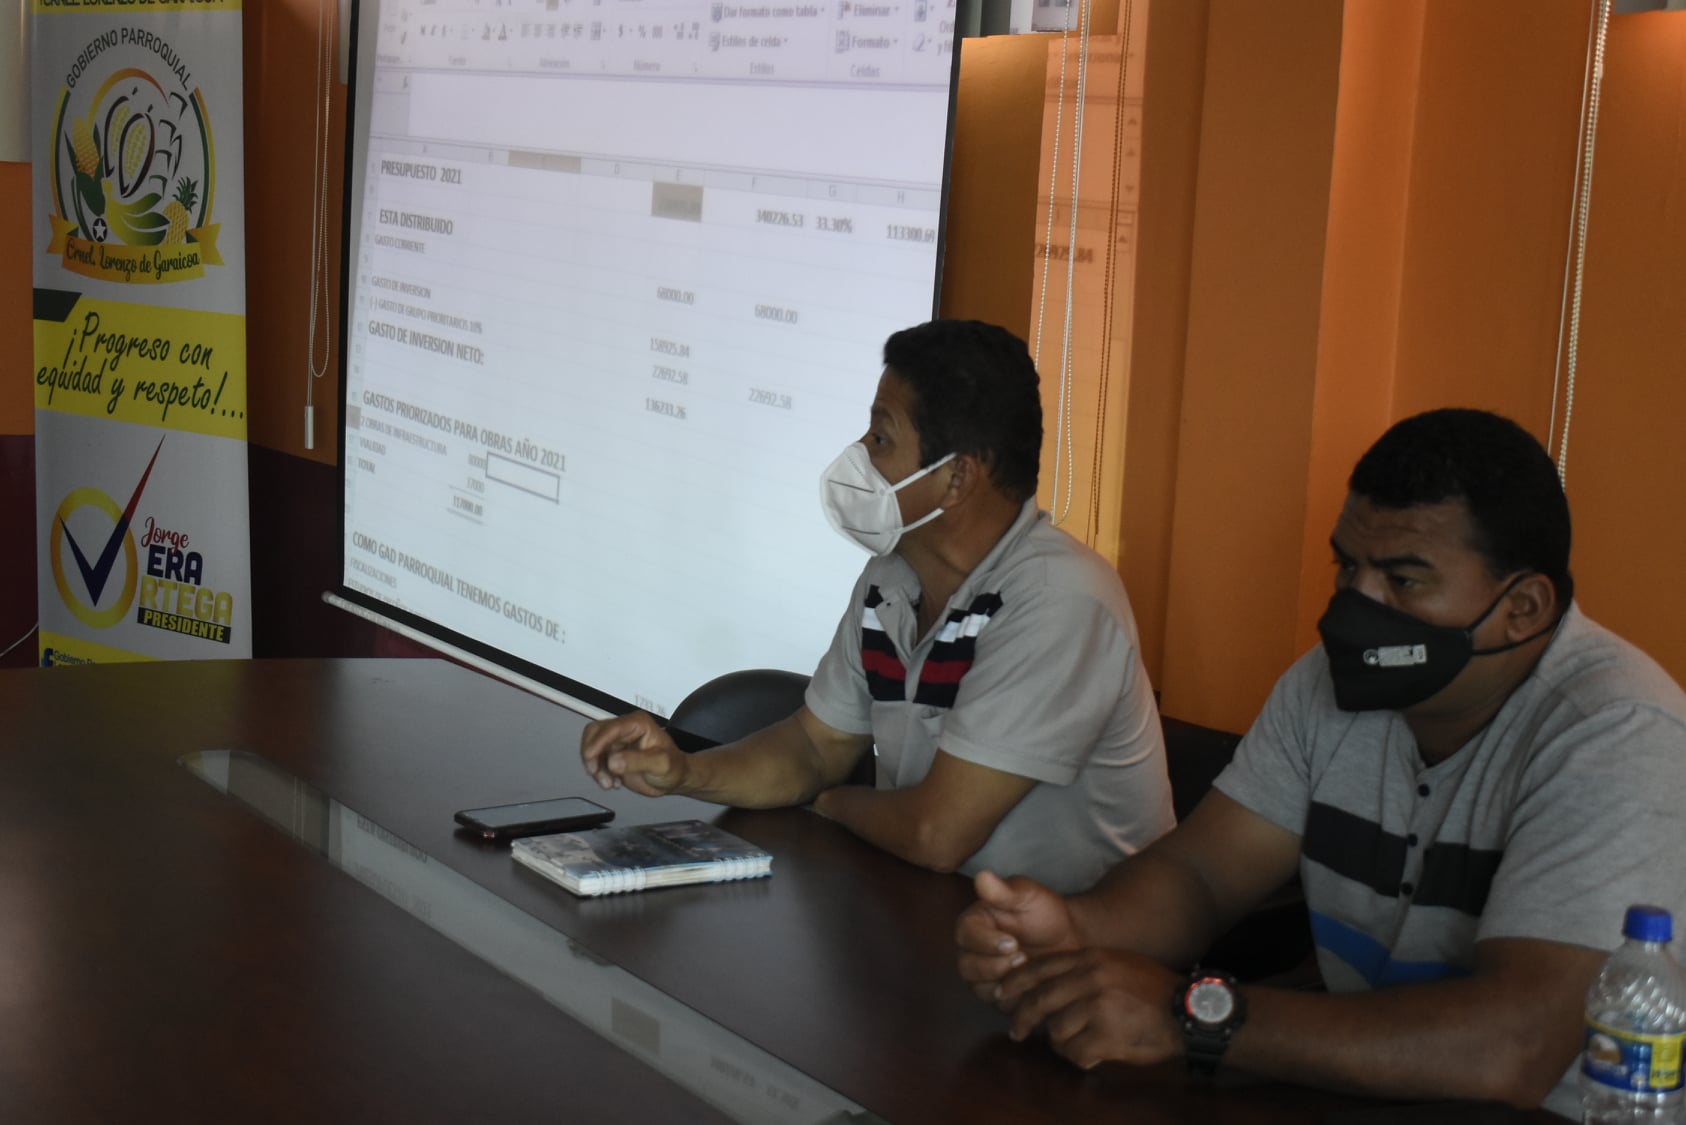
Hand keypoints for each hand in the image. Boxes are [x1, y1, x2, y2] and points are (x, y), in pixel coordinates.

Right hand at [580, 712, 689, 797]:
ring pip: (591, 748)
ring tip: (609, 783)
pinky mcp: (613, 755)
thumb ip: (637, 761)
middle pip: (595, 733)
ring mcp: (617, 742)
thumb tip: (613, 761)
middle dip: (591, 754)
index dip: (598, 741)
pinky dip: (598, 773)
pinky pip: (595, 761)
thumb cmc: (674, 767)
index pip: (611, 728)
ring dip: (595, 767)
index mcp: (638, 724)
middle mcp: (626, 729)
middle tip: (595, 771)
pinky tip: (612, 782)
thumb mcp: (660, 765)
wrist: (675, 778)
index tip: (590, 756)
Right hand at [956, 870, 1081, 1006]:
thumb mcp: (1029, 896)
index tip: (1012, 942)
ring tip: (1029, 971)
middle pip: (966, 966)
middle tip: (1023, 958)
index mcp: (975, 923)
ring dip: (1004, 983)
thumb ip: (1004, 891)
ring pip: (979, 988)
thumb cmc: (1046, 912)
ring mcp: (984, 976)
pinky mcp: (1000, 996)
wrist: (1070, 939)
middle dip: (993, 966)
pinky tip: (1033, 986)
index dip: (985, 942)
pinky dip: (1015, 998)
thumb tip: (982, 876)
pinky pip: (998, 1004)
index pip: (964, 934)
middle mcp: (973, 951)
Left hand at [1001, 948, 1181, 1069]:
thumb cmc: (1153, 990)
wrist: (1188, 1011)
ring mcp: (1097, 1006)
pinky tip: (1093, 1056)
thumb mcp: (1117, 964)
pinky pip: (1075, 1053)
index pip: (1039, 968)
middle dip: (1022, 1018)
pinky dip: (1080, 1058)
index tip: (1002, 994)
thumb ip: (1083, 970)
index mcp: (1090, 958)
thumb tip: (1047, 985)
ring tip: (1078, 1044)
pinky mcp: (1106, 1034)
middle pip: (1038, 1000)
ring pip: (1056, 1030)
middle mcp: (1089, 978)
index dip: (1016, 983)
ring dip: (1062, 1043)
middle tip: (1015, 1031)